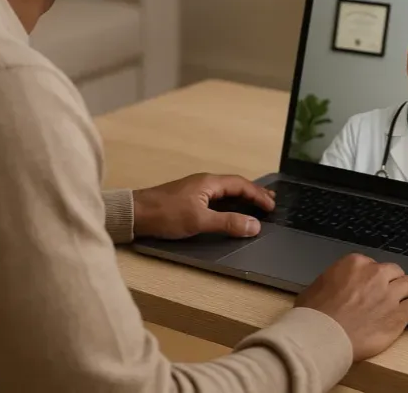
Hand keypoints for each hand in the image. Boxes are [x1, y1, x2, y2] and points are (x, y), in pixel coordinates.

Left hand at [132, 173, 275, 239]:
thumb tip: (254, 225)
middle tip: (270, 202)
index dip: (258, 195)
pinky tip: (230, 210)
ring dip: (242, 198)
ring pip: (226, 191)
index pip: (242, 185)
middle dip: (254, 193)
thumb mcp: (200, 221)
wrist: (135, 214)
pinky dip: (230, 203)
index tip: (272, 206)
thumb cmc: (165, 214)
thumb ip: (228, 223)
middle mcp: (205, 182)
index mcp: (210, 182)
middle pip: (236, 185)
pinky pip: (217, 197)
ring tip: (256, 206)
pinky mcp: (189, 199)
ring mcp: (196, 189)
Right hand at [295, 253, 407, 360]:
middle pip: (393, 271)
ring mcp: (389, 295)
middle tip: (395, 285)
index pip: (372, 264)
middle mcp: (375, 275)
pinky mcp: (398, 316)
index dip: (374, 275)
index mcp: (354, 264)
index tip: (374, 282)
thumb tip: (333, 287)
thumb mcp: (317, 286)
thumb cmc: (314, 315)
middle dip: (395, 278)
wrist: (323, 335)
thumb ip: (333, 281)